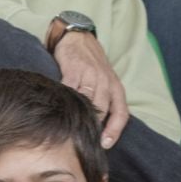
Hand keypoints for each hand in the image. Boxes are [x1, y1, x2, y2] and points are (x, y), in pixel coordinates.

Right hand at [51, 29, 129, 148]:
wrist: (78, 37)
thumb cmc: (91, 63)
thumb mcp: (104, 81)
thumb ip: (103, 101)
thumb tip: (97, 129)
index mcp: (116, 87)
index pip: (121, 113)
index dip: (115, 131)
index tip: (105, 145)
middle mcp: (106, 81)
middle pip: (102, 110)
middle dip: (94, 128)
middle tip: (83, 142)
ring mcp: (90, 75)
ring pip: (87, 102)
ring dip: (79, 116)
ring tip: (70, 131)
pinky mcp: (74, 69)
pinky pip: (70, 89)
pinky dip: (65, 100)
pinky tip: (59, 110)